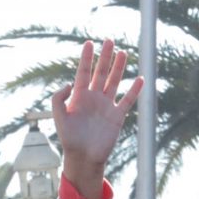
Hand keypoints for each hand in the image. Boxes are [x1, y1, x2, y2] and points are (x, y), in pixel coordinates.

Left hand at [50, 40, 139, 195]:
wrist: (83, 158)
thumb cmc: (69, 139)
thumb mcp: (59, 117)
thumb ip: (58, 98)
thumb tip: (69, 82)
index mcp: (79, 97)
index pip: (83, 72)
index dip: (86, 58)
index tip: (89, 43)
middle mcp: (93, 98)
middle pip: (101, 73)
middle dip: (105, 57)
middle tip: (110, 40)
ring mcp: (106, 106)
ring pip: (114, 82)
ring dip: (119, 68)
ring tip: (123, 52)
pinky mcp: (117, 116)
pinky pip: (127, 100)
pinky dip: (134, 90)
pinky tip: (140, 78)